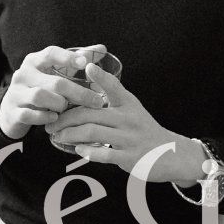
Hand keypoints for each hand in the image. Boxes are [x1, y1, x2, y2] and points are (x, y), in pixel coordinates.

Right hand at [0, 45, 105, 139]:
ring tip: (68, 108)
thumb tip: (102, 48)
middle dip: (77, 92)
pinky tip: (55, 118)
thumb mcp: (55, 71)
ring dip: (59, 104)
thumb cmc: (41, 85)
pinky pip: (29, 115)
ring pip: (40, 97)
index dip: (67, 57)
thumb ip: (78, 59)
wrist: (12, 108)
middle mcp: (23, 74)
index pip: (50, 53)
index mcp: (34, 61)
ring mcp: (16, 93)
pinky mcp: (13, 112)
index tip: (85, 63)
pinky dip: (44, 118)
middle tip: (96, 101)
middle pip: (54, 82)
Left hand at [45, 63, 205, 183]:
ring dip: (71, 134)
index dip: (101, 76)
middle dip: (66, 118)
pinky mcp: (129, 157)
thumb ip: (112, 95)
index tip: (87, 66)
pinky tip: (78, 149)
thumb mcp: (132, 107)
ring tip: (57, 136)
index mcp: (128, 103)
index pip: (114, 86)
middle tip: (51, 122)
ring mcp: (129, 138)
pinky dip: (88, 151)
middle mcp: (129, 118)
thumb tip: (90, 74)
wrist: (171, 153)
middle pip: (91, 113)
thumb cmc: (144, 128)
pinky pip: (104, 154)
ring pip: (93, 132)